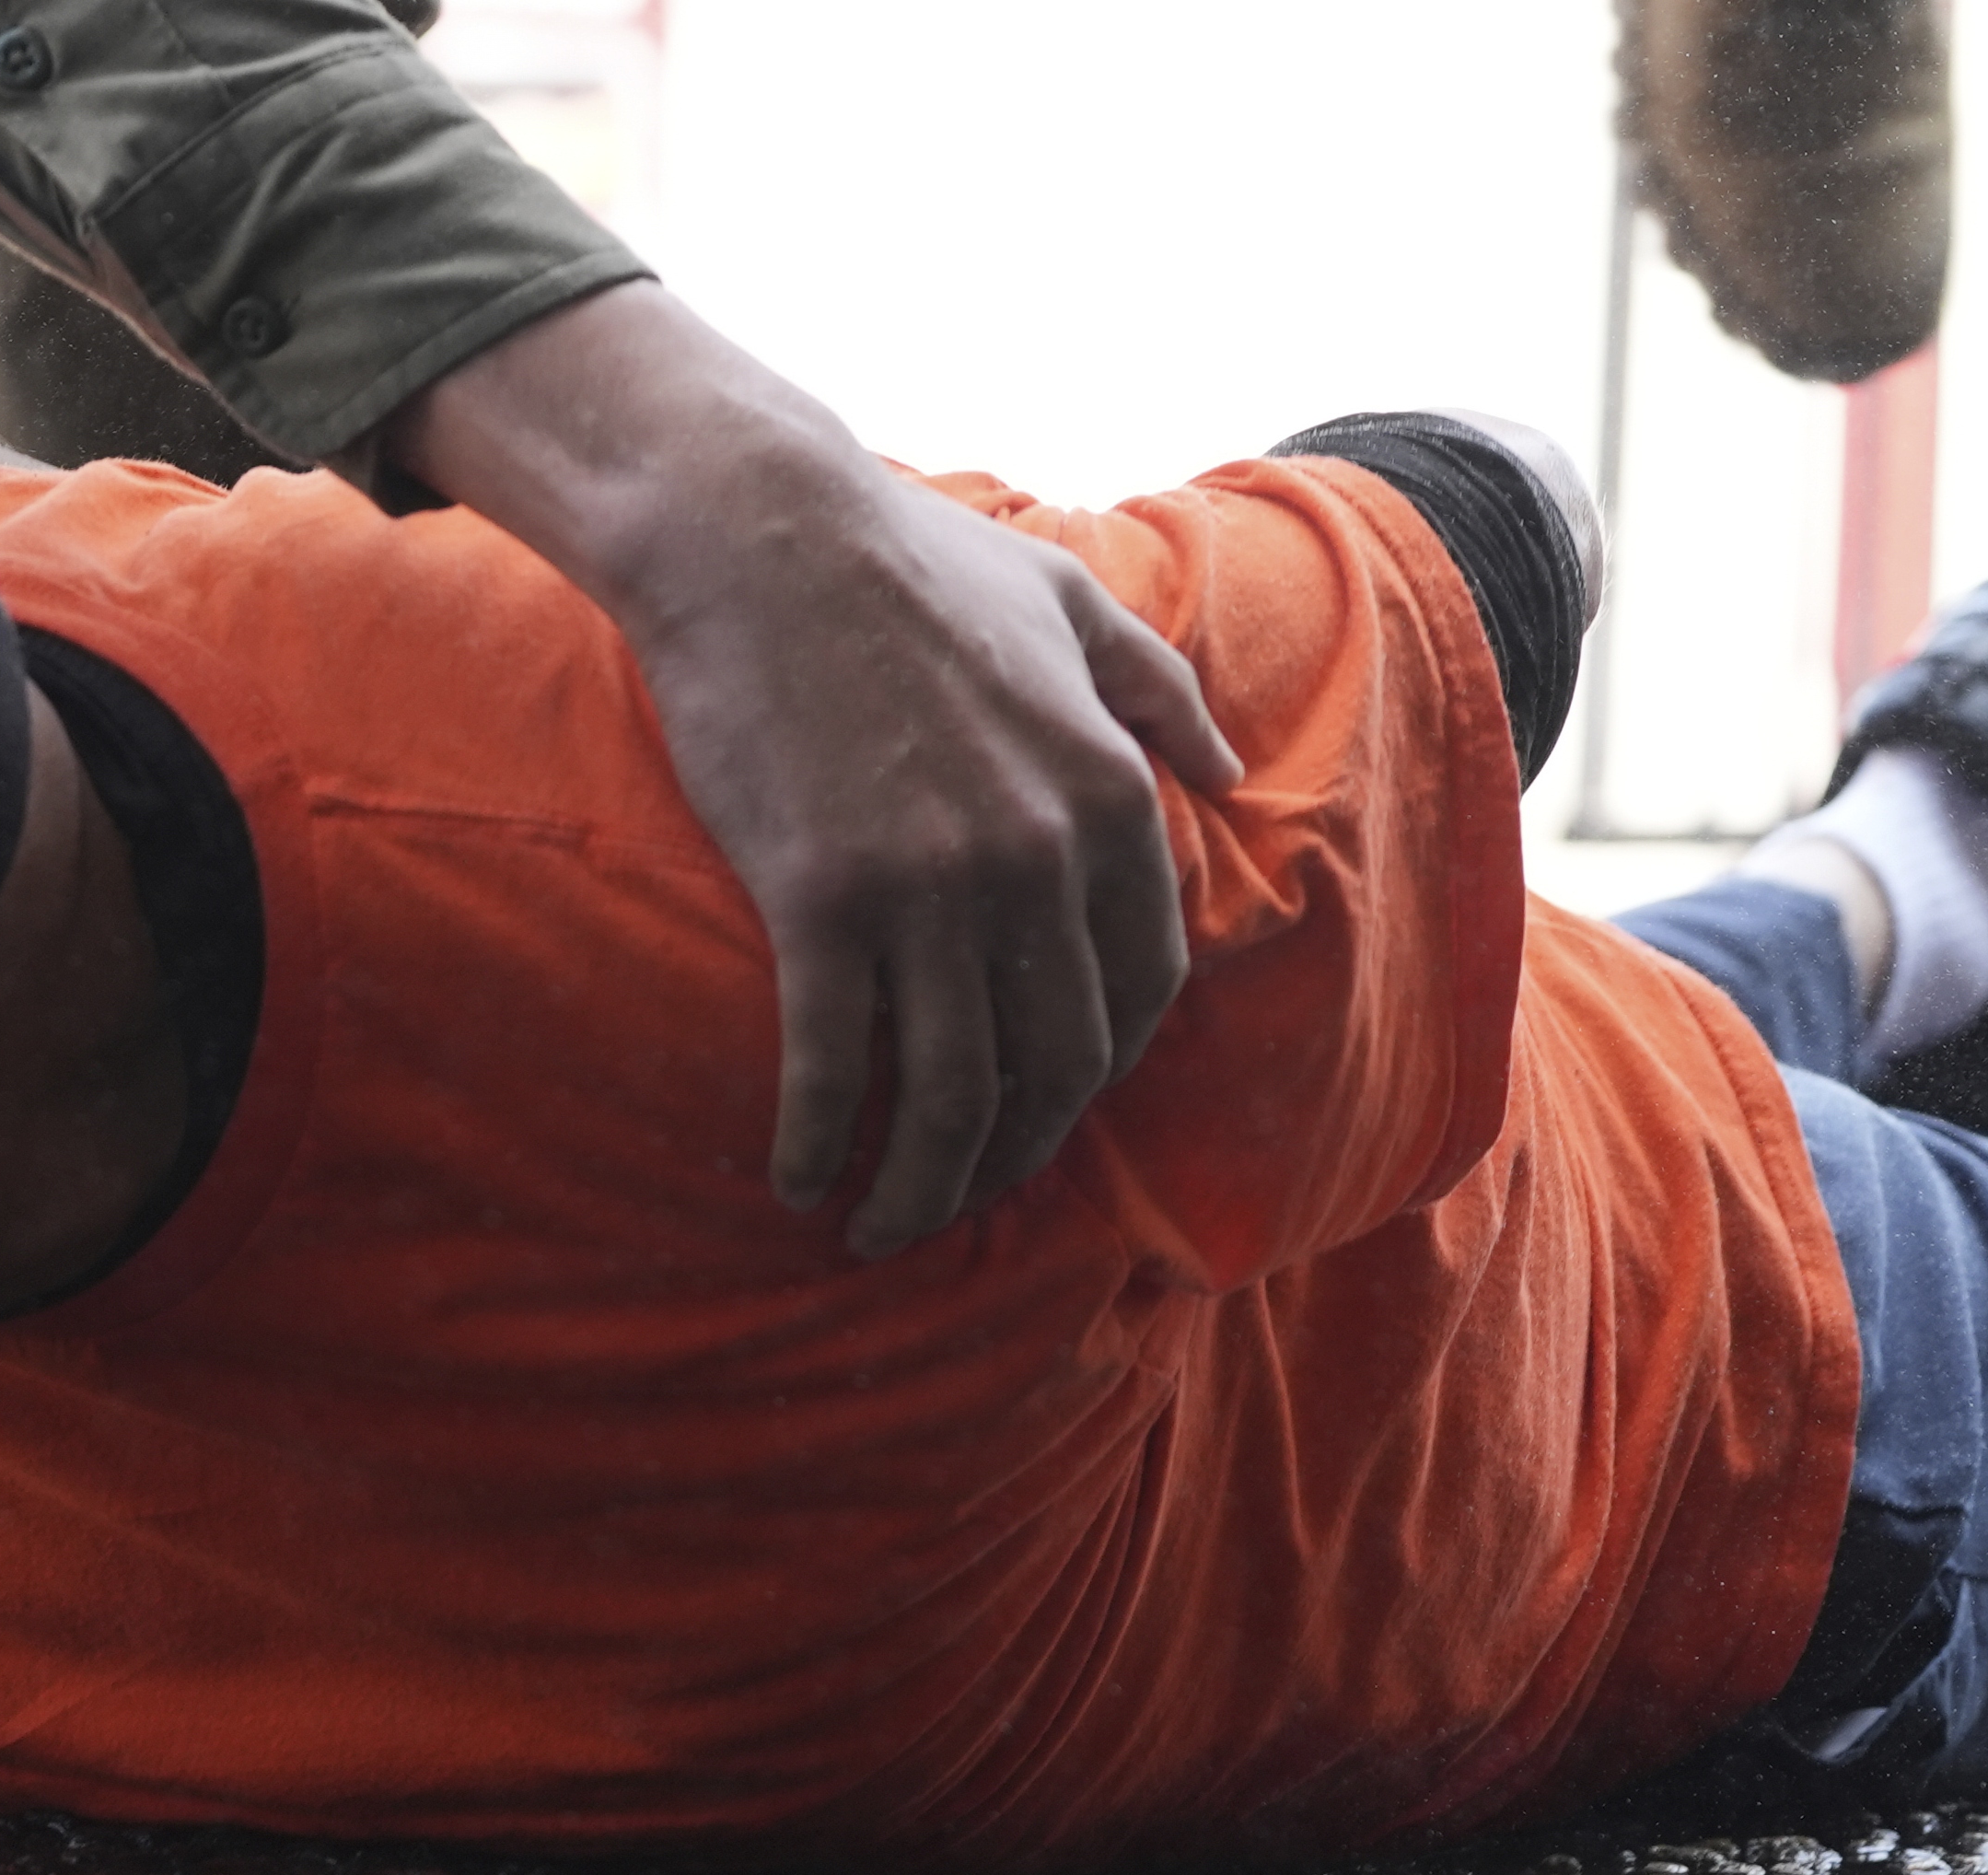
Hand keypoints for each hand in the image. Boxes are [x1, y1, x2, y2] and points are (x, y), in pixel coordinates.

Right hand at [392, 286, 1245, 1257]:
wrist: (760, 535)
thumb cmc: (907, 562)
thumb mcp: (1069, 604)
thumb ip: (1158, 693)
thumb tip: (1227, 771)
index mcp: (1106, 794)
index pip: (1137, 993)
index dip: (1095, 1081)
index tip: (1043, 1117)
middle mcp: (1035, 856)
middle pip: (1050, 1066)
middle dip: (1011, 1158)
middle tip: (957, 1200)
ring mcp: (929, 885)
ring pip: (949, 1091)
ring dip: (918, 1185)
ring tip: (878, 1225)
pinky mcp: (821, 898)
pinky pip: (833, 1061)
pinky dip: (816, 1138)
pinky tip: (794, 1177)